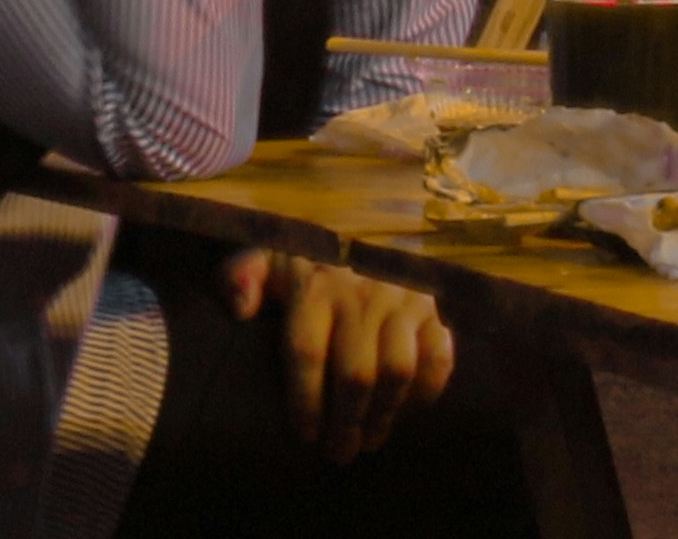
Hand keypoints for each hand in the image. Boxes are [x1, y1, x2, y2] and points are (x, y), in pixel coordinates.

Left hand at [223, 250, 451, 461]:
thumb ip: (241, 277)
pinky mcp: (432, 307)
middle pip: (355, 374)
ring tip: (370, 440)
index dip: (305, 400)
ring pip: (398, 371)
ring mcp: (401, 300)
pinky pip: (438, 357)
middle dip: (346, 423)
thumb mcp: (267, 257)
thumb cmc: (308, 257)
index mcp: (315, 286)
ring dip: (385, 414)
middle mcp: (361, 293)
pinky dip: (427, 391)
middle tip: (339, 453)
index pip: (307, 352)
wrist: (365, 224)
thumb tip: (239, 309)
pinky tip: (407, 412)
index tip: (305, 434)